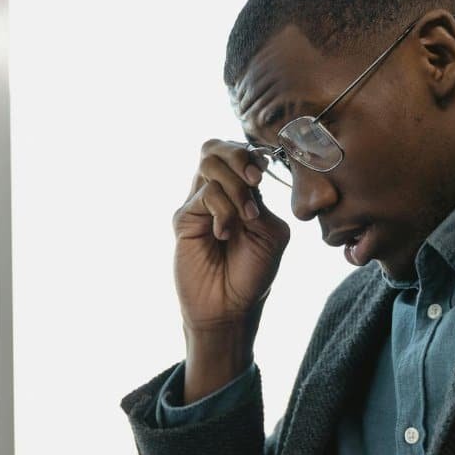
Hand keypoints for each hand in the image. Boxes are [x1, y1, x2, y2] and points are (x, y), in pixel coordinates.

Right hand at [173, 139, 289, 400]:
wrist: (229, 307)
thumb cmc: (252, 273)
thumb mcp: (271, 233)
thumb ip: (260, 201)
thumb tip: (247, 179)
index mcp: (241, 193)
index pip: (240, 153)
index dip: (252, 154)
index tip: (263, 175)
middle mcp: (217, 193)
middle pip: (216, 147)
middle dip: (239, 156)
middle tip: (254, 180)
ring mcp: (198, 204)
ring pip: (209, 164)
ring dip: (235, 188)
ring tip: (245, 218)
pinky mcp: (184, 218)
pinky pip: (204, 195)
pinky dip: (223, 212)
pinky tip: (224, 235)